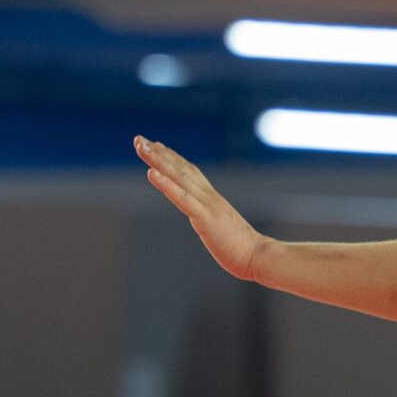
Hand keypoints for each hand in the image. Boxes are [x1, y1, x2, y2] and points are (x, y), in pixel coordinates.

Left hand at [136, 138, 265, 281]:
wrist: (258, 256)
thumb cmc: (242, 248)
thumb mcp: (223, 229)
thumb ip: (214, 221)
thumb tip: (209, 224)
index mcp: (212, 199)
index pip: (190, 172)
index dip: (172, 157)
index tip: (156, 145)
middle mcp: (209, 196)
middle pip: (180, 168)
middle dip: (158, 153)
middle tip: (139, 139)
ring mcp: (207, 205)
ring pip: (178, 177)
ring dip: (157, 160)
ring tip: (141, 147)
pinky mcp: (205, 217)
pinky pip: (182, 198)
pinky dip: (166, 184)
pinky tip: (150, 173)